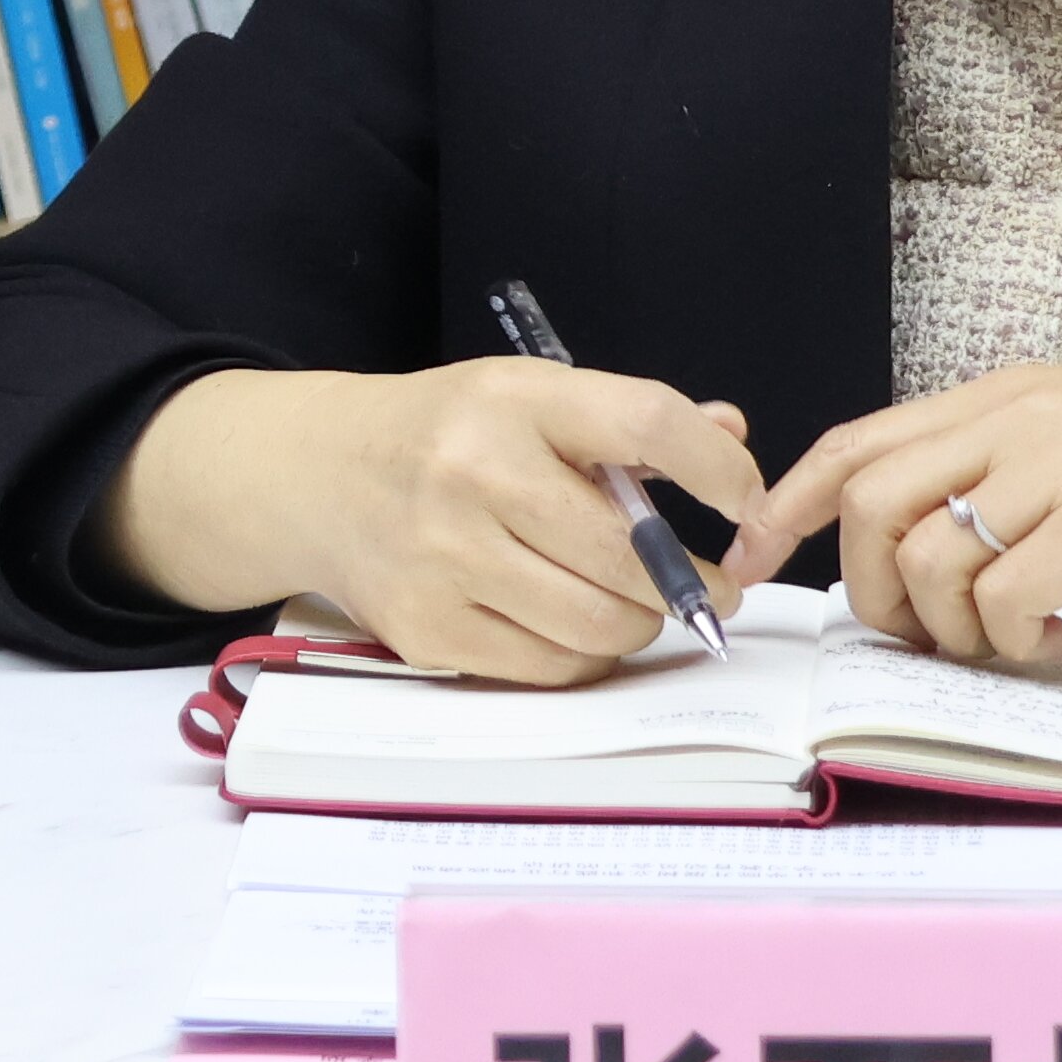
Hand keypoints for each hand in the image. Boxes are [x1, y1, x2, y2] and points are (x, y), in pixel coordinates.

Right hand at [103, 358, 770, 686]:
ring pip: (599, 625)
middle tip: (710, 587)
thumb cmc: (442, 434)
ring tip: (638, 608)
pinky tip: (575, 626)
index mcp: (512, 400)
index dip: (720, 471)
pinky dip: (582, 657)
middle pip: (631, 555)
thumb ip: (626, 418)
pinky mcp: (427, 627)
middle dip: (691, 581)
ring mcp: (444, 558)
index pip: (647, 425)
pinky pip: (549, 666)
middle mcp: (475, 474)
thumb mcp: (525, 395)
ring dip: (640, 626)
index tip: (744, 502)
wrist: (316, 474)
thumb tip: (731, 433)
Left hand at [725, 341, 1061, 664]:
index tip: (754, 557)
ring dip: (952, 630)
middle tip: (926, 636)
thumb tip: (938, 537)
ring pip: (930, 560)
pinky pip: (1011, 600)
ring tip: (1014, 642)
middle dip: (869, 590)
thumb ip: (1011, 465)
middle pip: (868, 505)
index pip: (856, 441)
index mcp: (1004, 397)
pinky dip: (1019, 643)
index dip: (788, 502)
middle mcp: (1017, 421)